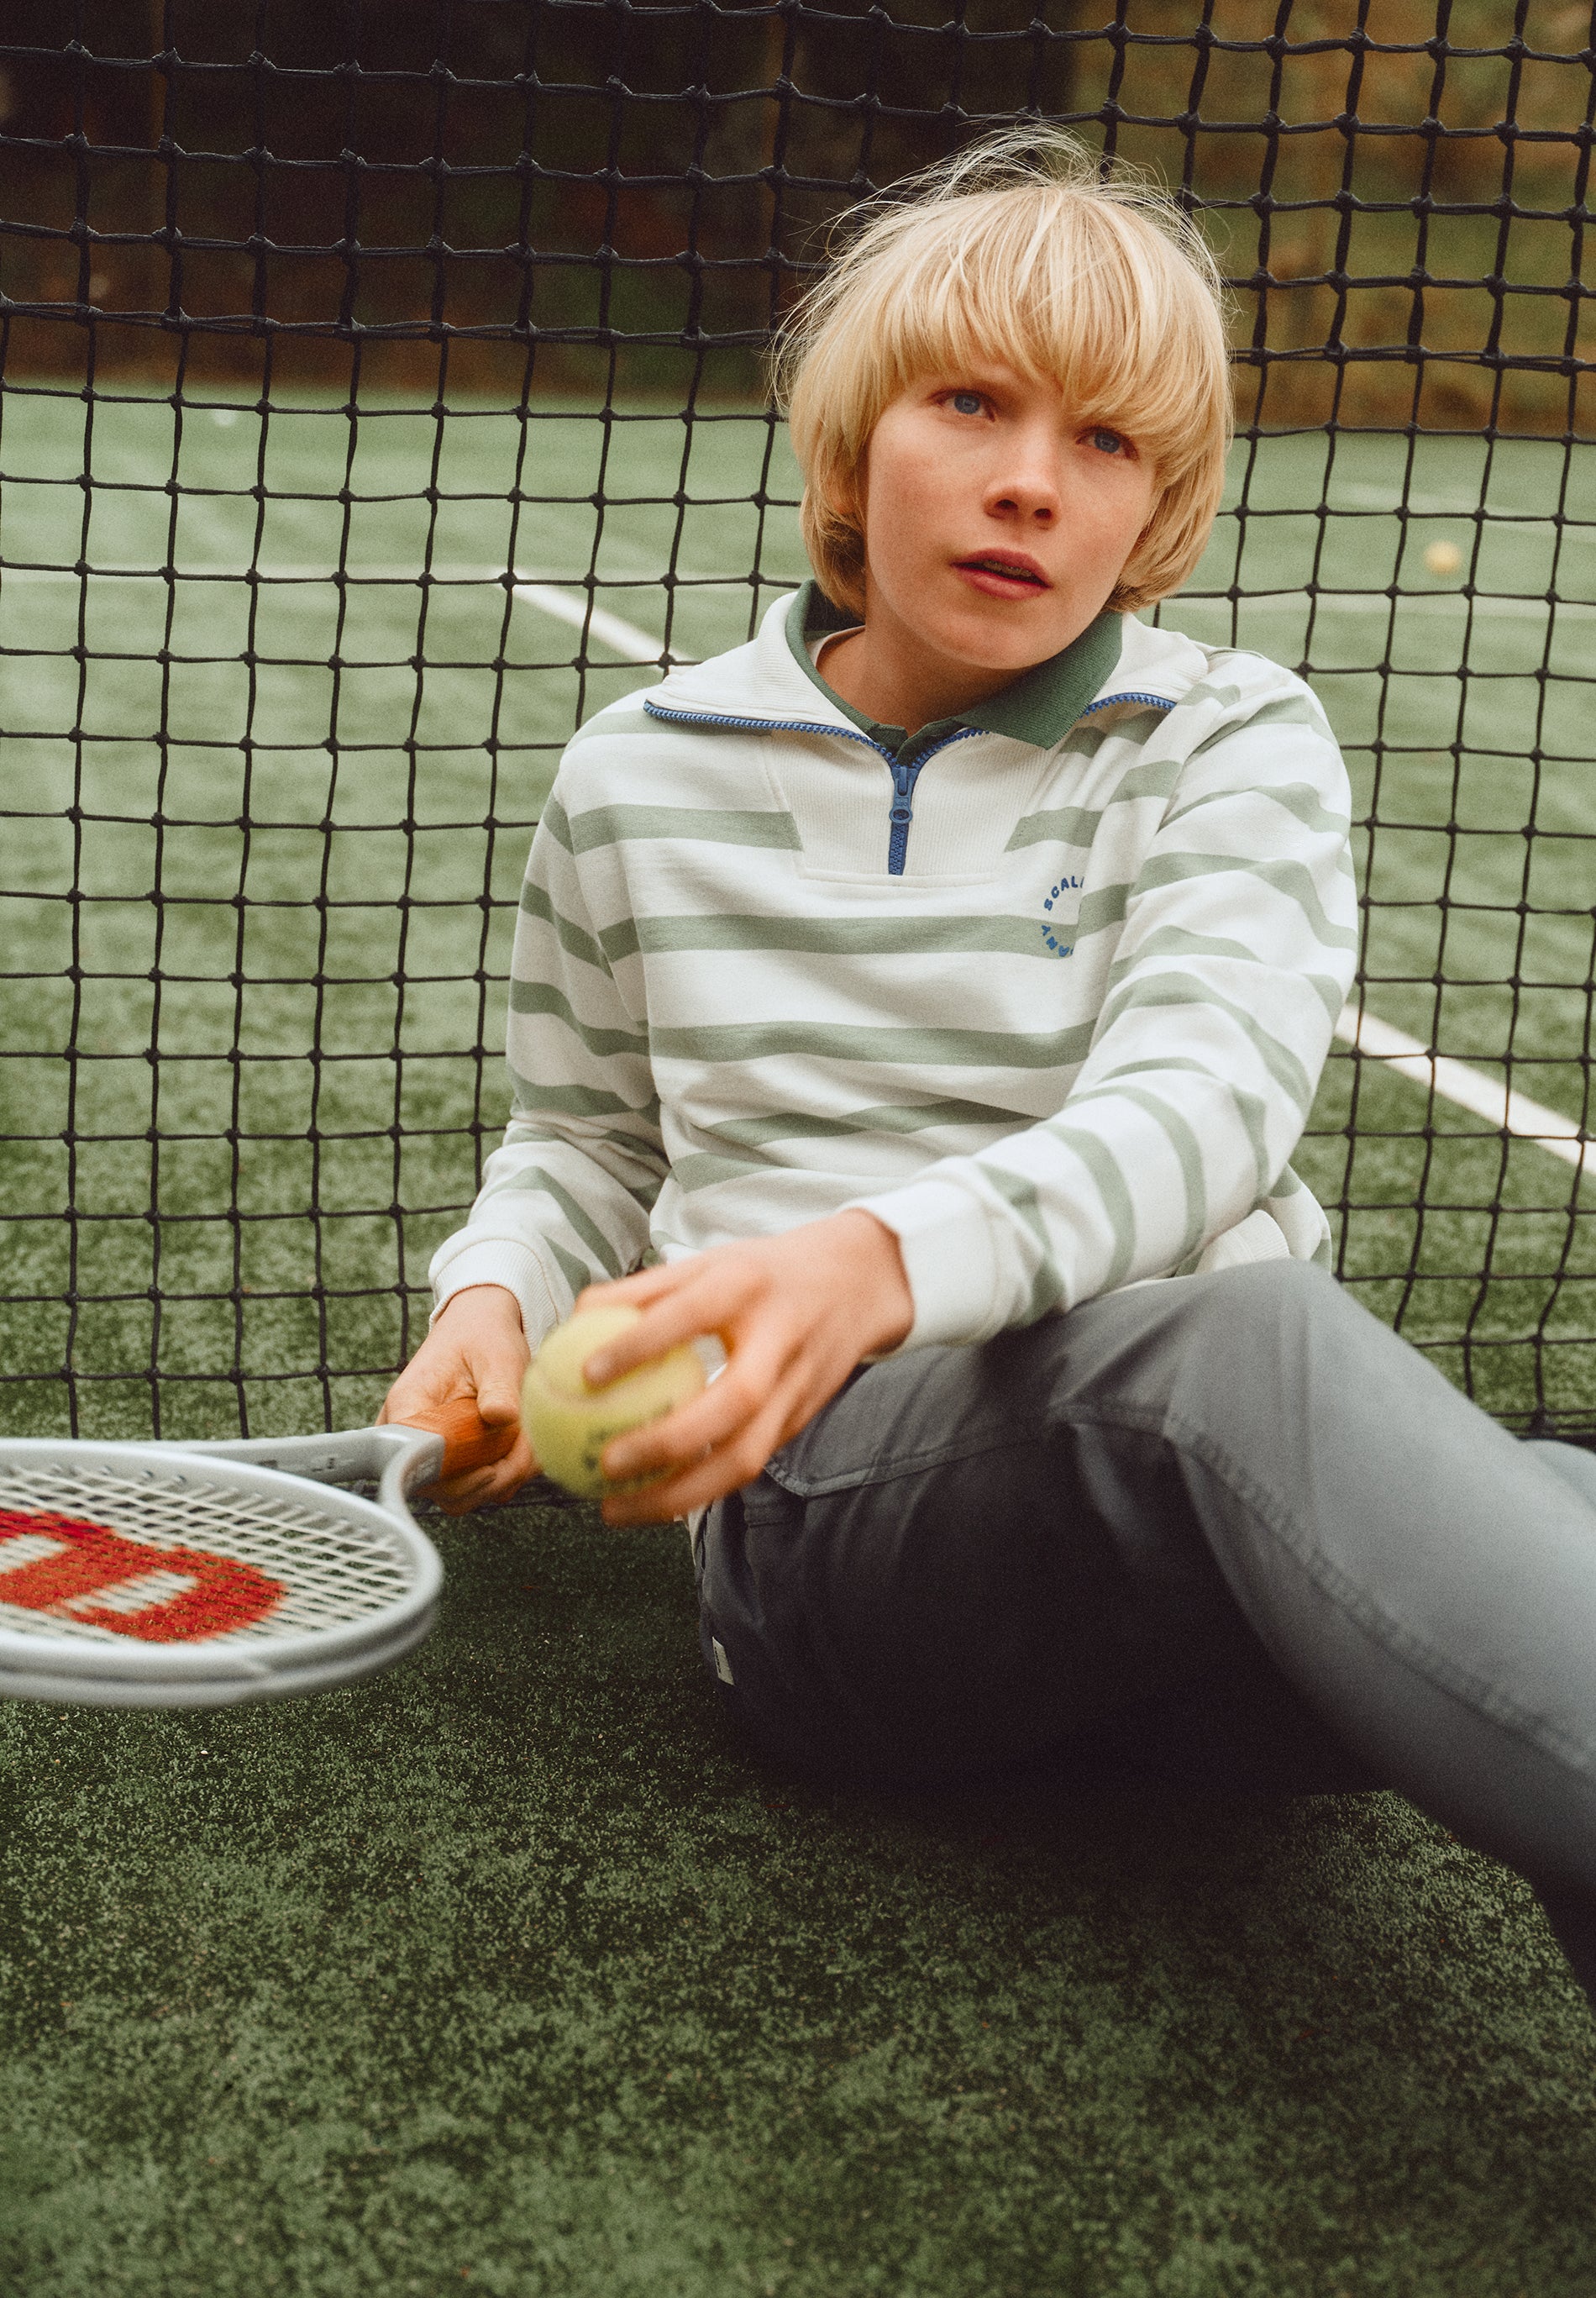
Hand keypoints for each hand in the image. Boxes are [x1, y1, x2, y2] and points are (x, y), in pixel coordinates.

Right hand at [378, 1284, 535, 1513]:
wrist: (482, 1327)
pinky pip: (474, 1483)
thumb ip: (498, 1388)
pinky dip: (503, 1475)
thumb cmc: (483, 1336)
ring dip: (500, 1481)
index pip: (413, 1460)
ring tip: (529, 1449)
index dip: (453, 1477)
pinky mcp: (452, 1457)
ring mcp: (429, 1449)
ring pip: (459, 1492)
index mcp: (408, 1405)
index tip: (491, 1470)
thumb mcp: (496, 1355)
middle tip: (523, 1461)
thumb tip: (502, 1417)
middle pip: (437, 1487)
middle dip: (486, 1483)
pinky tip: (524, 1450)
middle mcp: (410, 1434)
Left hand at [571, 1210, 913, 1527]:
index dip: (639, 1345)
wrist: (861, 1283)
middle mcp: (780, 1338)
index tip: (586, 1375)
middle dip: (668, 1442)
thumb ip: (644, 1290)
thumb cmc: (764, 1274)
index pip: (691, 1314)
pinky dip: (697, 1490)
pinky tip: (650, 1501)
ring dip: (680, 1493)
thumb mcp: (710, 1262)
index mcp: (748, 1286)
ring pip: (747, 1455)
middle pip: (732, 1403)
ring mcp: (799, 1386)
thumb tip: (574, 1321)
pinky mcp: (802, 1420)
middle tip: (606, 1463)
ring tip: (615, 1510)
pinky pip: (747, 1464)